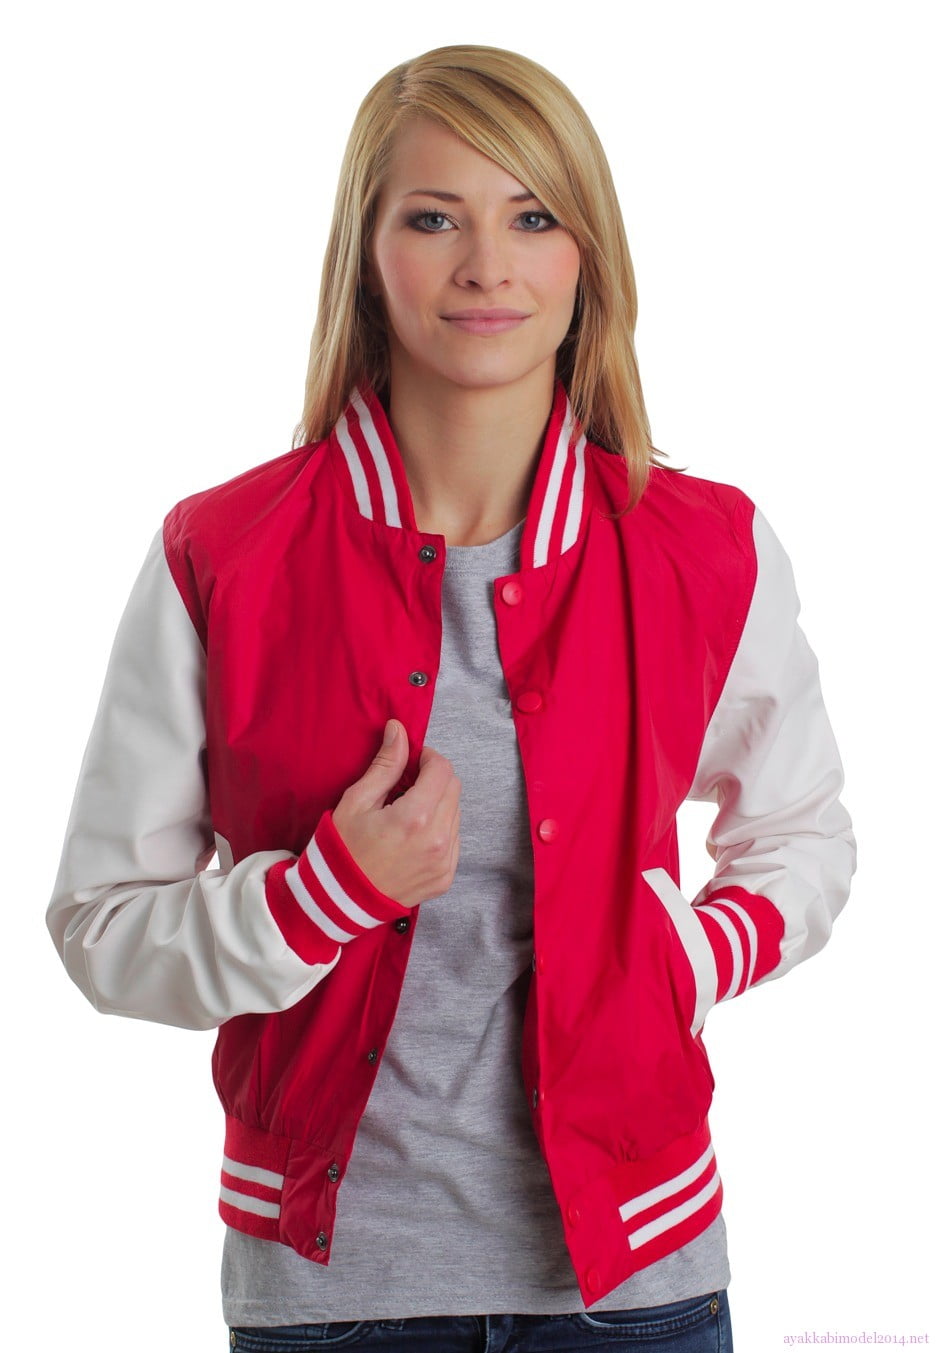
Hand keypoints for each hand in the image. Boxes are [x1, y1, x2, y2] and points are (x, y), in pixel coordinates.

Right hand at [330, 720, 461, 908]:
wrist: (340, 900)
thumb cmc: (343, 847)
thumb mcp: (358, 801)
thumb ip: (386, 764)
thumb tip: (400, 730)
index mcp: (415, 818)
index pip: (442, 769)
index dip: (428, 758)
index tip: (411, 761)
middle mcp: (438, 840)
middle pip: (453, 789)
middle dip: (434, 778)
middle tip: (406, 785)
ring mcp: (444, 862)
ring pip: (455, 813)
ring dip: (437, 803)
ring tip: (406, 813)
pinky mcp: (445, 877)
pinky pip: (453, 839)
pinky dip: (438, 829)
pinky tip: (412, 835)